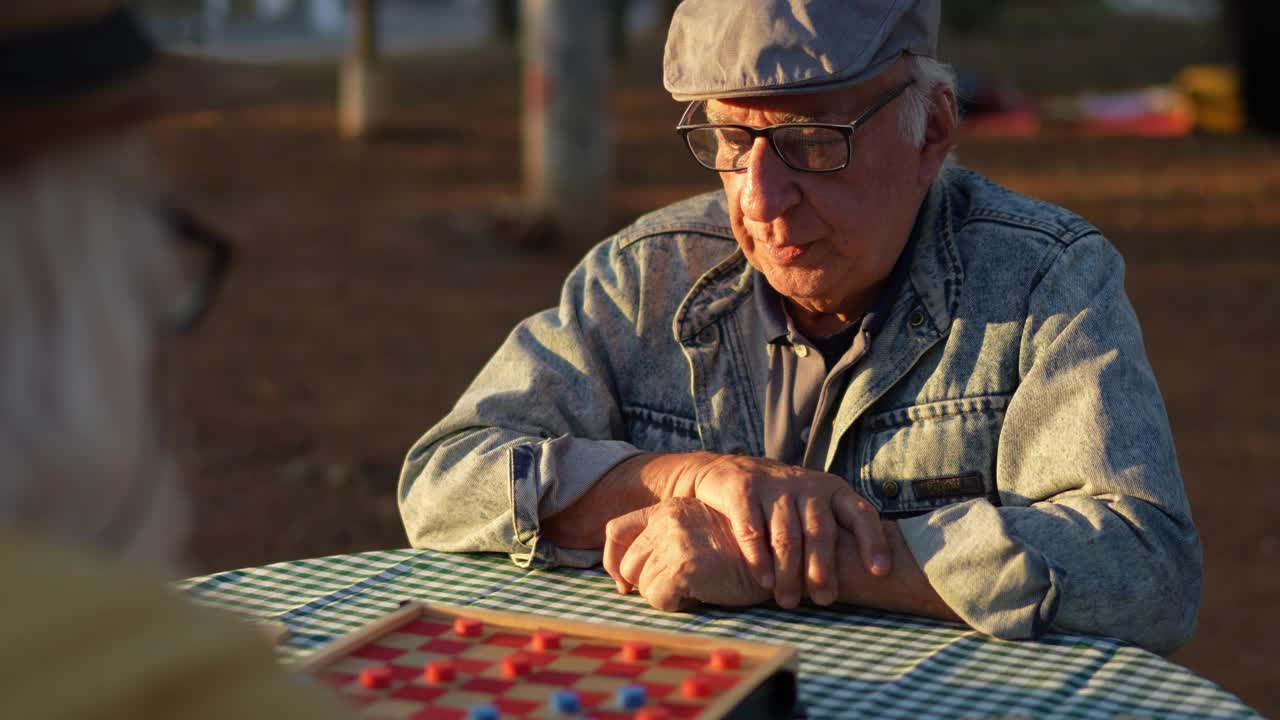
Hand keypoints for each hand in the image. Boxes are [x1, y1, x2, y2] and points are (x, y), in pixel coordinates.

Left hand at [602, 498, 770, 610]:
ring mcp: (673, 538)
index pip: (616, 530)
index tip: (624, 584)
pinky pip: (658, 598)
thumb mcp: (703, 533)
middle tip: (680, 590)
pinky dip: (676, 606)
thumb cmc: (746, 552)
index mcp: (670, 508)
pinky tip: (704, 596)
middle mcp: (667, 517)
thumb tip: (633, 577)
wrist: (781, 554)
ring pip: (642, 583)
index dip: (614, 560)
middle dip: (647, 584)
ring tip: (698, 589)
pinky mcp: (682, 563)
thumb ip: (673, 540)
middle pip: (627, 563)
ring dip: (667, 595)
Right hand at [672, 452, 889, 608]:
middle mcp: (807, 486)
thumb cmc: (782, 503)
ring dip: (789, 572)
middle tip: (825, 600)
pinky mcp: (742, 489)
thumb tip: (872, 582)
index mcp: (833, 491)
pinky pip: (752, 529)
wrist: (727, 472)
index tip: (880, 572)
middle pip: (820, 531)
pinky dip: (759, 558)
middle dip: (823, 569)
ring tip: (789, 601)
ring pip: (787, 535)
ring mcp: (774, 486)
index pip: (860, 513)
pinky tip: (764, 581)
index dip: (872, 541)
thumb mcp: (814, 507)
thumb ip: (835, 533)